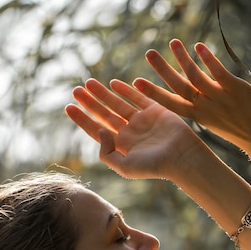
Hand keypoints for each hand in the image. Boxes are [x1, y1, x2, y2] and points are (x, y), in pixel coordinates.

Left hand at [66, 78, 199, 179]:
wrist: (182, 157)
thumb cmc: (154, 166)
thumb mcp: (124, 167)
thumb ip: (107, 153)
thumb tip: (99, 130)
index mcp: (121, 147)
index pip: (96, 130)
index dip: (82, 119)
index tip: (68, 107)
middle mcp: (129, 133)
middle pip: (104, 115)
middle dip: (89, 103)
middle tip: (75, 90)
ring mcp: (142, 121)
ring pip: (117, 104)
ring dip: (103, 93)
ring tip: (88, 83)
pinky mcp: (155, 110)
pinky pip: (137, 98)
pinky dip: (126, 90)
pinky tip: (113, 83)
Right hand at [133, 39, 250, 157]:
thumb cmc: (240, 129)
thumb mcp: (215, 120)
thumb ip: (201, 106)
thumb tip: (190, 93)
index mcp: (198, 116)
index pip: (170, 104)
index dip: (153, 93)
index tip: (136, 82)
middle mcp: (205, 108)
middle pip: (178, 88)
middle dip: (162, 71)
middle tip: (148, 53)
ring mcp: (220, 98)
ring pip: (196, 78)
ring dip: (183, 60)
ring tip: (172, 43)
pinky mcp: (235, 90)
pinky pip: (218, 73)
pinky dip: (208, 59)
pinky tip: (199, 47)